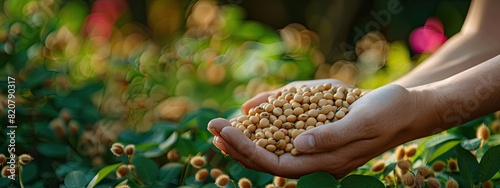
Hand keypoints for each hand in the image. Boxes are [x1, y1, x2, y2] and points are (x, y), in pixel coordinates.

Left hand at [208, 83, 439, 177]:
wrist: (408, 110)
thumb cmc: (389, 113)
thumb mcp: (362, 122)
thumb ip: (331, 137)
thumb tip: (297, 145)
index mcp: (325, 162)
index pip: (275, 162)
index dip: (245, 148)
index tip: (223, 131)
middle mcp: (317, 161)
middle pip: (268, 161)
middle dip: (237, 145)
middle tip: (212, 127)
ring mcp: (317, 152)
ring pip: (273, 152)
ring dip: (247, 141)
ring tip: (222, 129)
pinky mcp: (319, 140)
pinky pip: (285, 140)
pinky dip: (265, 131)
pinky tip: (253, 120)